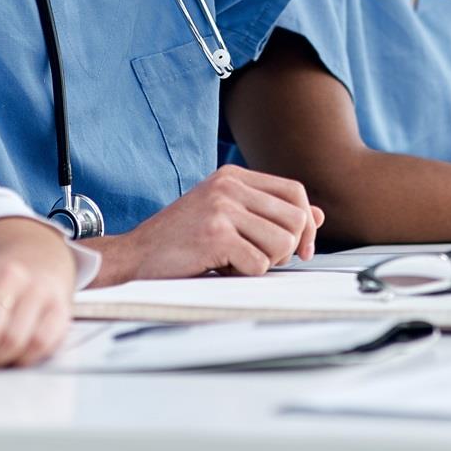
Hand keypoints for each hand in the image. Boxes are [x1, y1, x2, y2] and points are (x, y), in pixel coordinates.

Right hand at [97, 164, 323, 283]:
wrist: (133, 257)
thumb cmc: (180, 240)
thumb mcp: (225, 215)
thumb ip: (268, 212)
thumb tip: (316, 216)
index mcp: (233, 176)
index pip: (295, 192)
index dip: (306, 224)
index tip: (300, 249)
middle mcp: (229, 186)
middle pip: (296, 218)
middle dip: (287, 248)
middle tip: (260, 258)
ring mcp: (222, 208)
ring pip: (282, 243)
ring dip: (264, 262)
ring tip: (235, 261)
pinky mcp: (216, 235)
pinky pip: (259, 264)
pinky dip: (244, 275)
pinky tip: (221, 268)